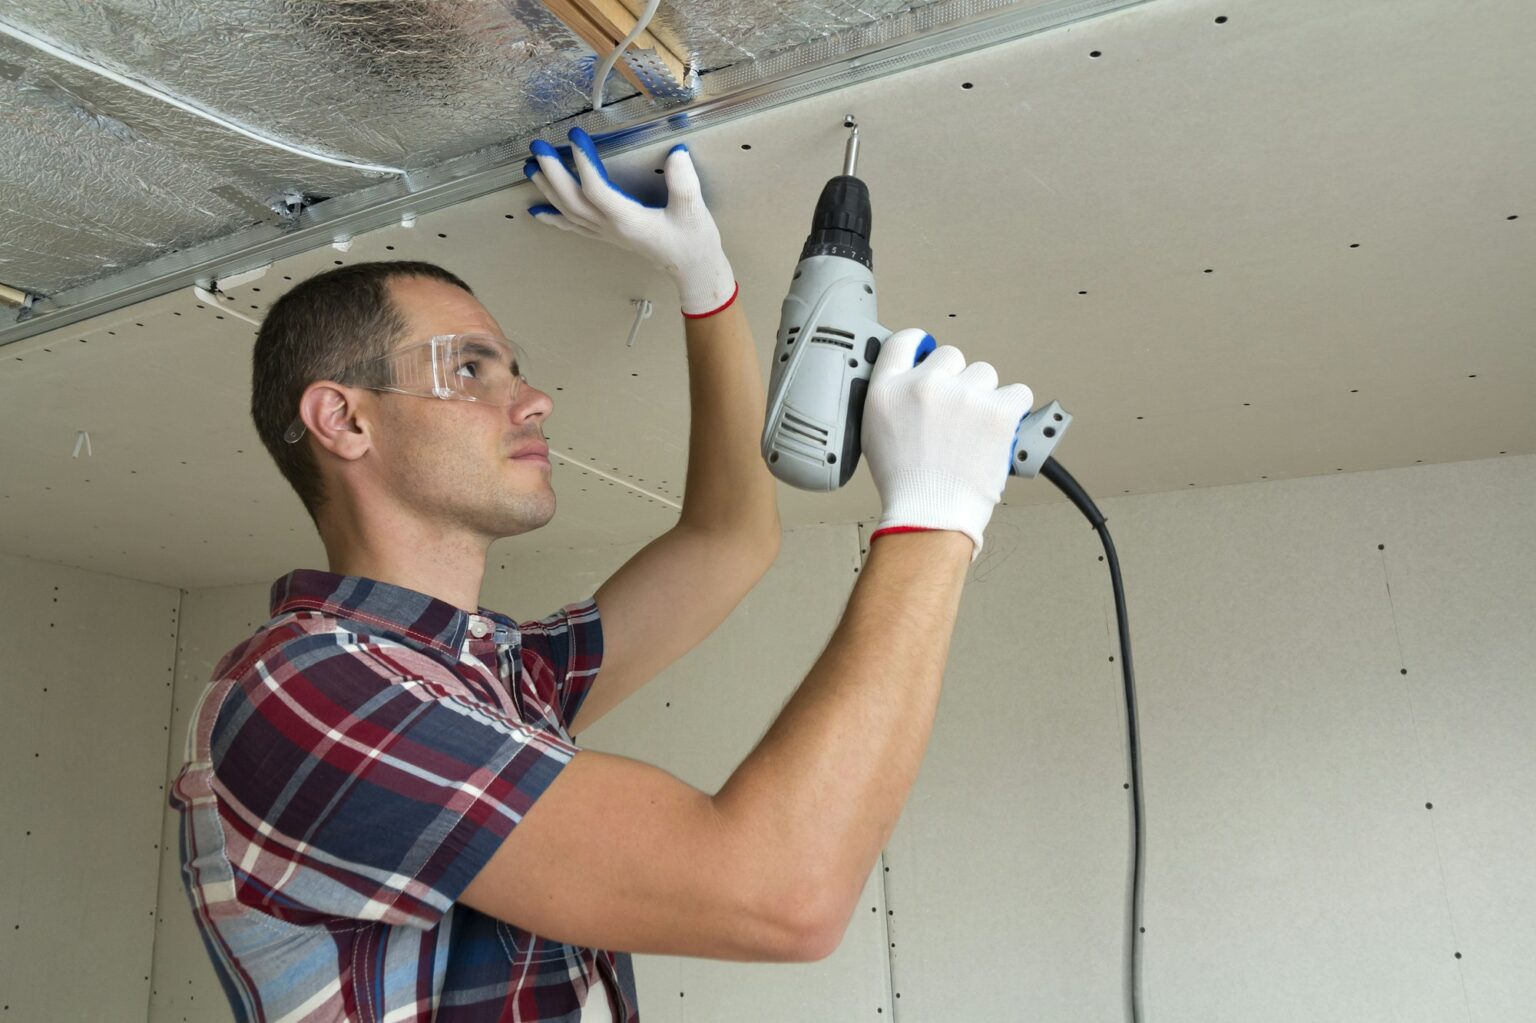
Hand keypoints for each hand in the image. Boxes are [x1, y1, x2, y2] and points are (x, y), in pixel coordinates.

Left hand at [525, 127, 737, 317]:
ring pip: (568, 212)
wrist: (692, 270)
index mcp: (628, 220)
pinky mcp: (608, 236)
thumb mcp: (694, 211)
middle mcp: (611, 227)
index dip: (583, 162)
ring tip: (531, 168)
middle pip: (572, 200)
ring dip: (547, 190)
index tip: (575, 135)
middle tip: (538, 148)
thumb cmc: (693, 242)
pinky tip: (537, 211)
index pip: (596, 188)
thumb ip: (684, 182)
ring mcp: (606, 234)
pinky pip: (574, 227)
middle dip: (552, 173)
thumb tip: (676, 152)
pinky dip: (553, 218)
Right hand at [862, 329, 1033, 558]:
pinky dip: (1013, 409)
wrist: (931, 513)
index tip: (931, 353)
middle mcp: (925, 384)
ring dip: (984, 396)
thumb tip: (913, 377)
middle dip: (956, 381)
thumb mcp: (875, 431)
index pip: (905, 341)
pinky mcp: (997, 409)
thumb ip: (892, 396)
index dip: (922, 345)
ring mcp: (963, 395)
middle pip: (952, 357)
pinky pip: (1017, 393)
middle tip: (955, 414)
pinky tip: (999, 427)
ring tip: (975, 429)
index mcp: (889, 389)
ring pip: (985, 374)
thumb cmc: (906, 483)